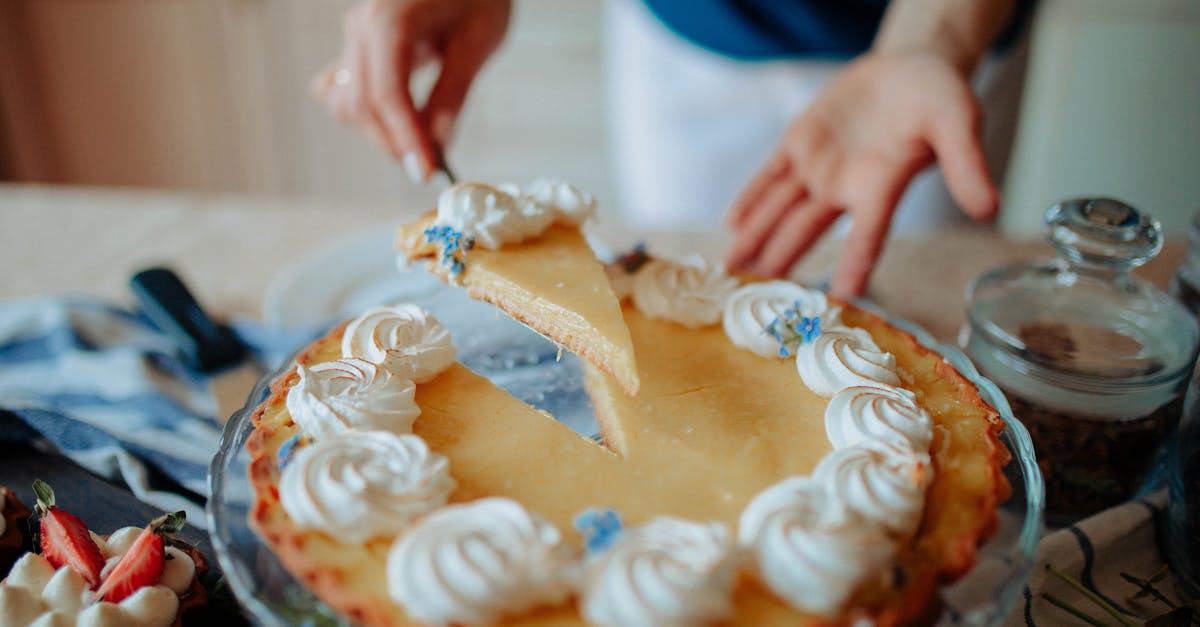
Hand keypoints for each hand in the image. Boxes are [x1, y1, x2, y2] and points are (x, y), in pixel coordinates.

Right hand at [312, 0, 511, 180]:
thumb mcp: (477, 42)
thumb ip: (452, 94)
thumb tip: (438, 145)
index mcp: (388, 20)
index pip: (386, 94)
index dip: (405, 139)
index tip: (427, 171)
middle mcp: (360, 27)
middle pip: (360, 105)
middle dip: (394, 142)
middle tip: (431, 163)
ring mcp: (352, 36)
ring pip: (345, 103)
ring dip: (379, 131)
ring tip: (422, 137)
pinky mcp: (355, 47)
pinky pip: (342, 91)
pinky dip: (365, 114)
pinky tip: (399, 118)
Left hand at [725, 51, 998, 296]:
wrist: (912, 67)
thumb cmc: (941, 98)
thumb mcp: (959, 122)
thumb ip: (967, 166)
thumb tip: (990, 209)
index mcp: (883, 187)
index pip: (868, 234)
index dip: (855, 264)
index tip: (841, 297)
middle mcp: (846, 186)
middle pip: (807, 230)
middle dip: (781, 261)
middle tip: (757, 299)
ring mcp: (820, 167)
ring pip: (780, 208)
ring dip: (757, 238)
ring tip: (732, 268)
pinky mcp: (801, 143)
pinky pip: (771, 176)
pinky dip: (752, 198)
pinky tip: (733, 224)